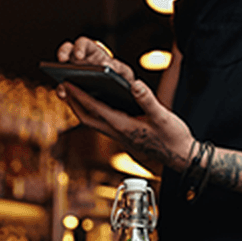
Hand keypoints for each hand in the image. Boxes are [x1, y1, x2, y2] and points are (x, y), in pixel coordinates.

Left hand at [55, 36, 193, 169]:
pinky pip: (101, 122)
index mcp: (123, 126)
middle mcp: (117, 132)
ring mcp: (119, 135)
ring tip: (72, 92)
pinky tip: (95, 101)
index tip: (67, 83)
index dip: (79, 95)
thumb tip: (134, 84)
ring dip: (80, 107)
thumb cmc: (173, 138)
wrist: (180, 157)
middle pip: (86, 117)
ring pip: (92, 121)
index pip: (95, 109)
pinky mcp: (123, 135)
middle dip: (72, 102)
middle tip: (61, 87)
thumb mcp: (163, 116)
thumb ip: (147, 100)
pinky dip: (93, 111)